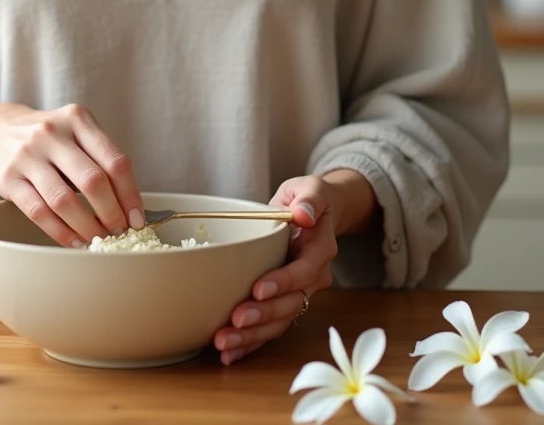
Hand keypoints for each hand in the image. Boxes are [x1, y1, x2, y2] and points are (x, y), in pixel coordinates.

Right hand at [0, 102, 144, 247]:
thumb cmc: (51, 139)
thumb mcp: (77, 133)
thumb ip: (101, 159)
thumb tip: (130, 207)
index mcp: (78, 120)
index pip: (115, 160)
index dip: (130, 194)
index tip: (137, 218)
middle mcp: (52, 133)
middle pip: (92, 181)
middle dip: (111, 213)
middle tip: (120, 231)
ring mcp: (27, 155)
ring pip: (64, 201)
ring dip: (87, 226)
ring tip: (98, 239)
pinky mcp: (8, 178)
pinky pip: (39, 212)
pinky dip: (61, 232)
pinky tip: (74, 241)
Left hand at [213, 175, 338, 365]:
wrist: (314, 214)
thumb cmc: (308, 199)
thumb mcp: (311, 188)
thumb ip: (310, 198)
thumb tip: (304, 214)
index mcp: (320, 250)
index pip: (304, 271)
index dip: (283, 282)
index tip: (258, 288)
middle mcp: (313, 278)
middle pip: (290, 303)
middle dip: (262, 315)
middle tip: (234, 321)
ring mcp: (299, 294)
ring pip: (279, 321)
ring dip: (252, 336)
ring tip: (224, 343)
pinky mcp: (283, 303)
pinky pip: (270, 328)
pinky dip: (250, 343)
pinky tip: (228, 354)